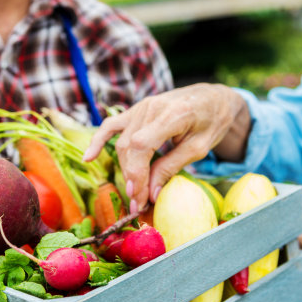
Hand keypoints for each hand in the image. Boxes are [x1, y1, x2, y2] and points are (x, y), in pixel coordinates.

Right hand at [84, 83, 248, 212]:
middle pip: (129, 147)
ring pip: (121, 142)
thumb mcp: (199, 147)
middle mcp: (152, 107)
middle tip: (139, 204)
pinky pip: (111, 125)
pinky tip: (88, 158)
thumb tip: (151, 194)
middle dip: (132, 179)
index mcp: (173, 113)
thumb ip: (172, 167)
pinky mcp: (136, 110)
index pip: (142, 145)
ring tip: (133, 192)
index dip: (137, 173)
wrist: (212, 97)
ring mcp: (141, 106)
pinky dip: (98, 141)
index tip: (139, 197)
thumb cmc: (212, 121)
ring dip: (124, 169)